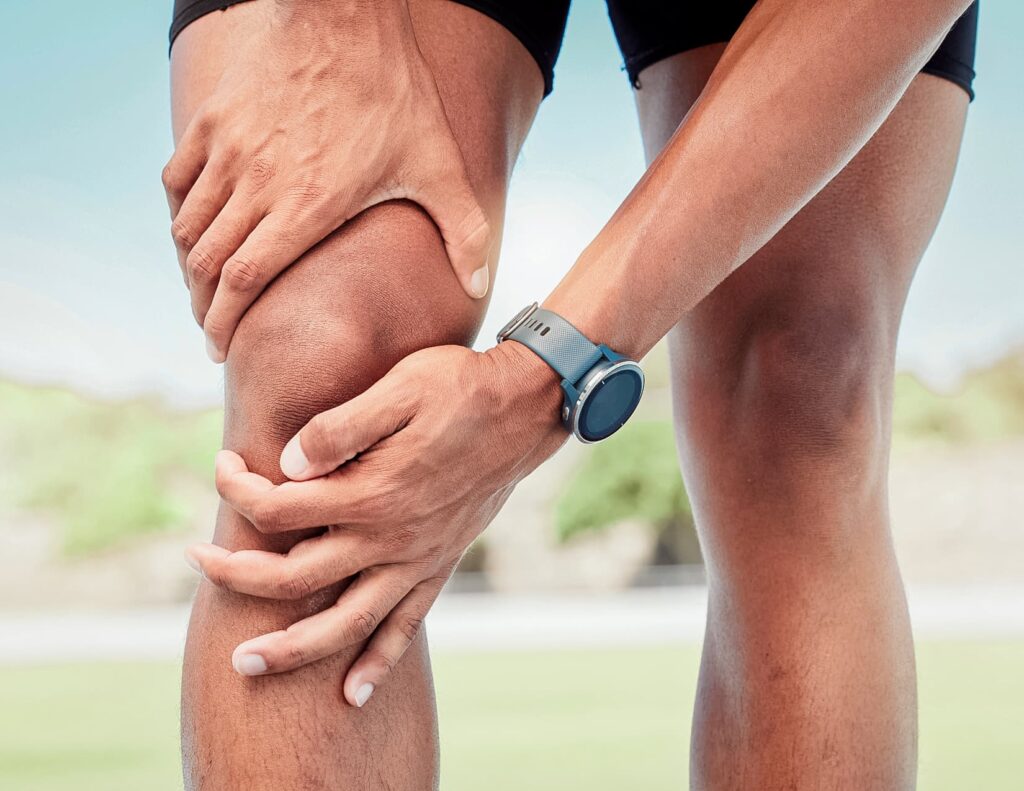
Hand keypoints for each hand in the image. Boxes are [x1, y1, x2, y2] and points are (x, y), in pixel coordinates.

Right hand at [163, 0, 492, 361]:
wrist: (345, 13)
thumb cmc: (394, 91)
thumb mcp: (439, 164)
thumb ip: (463, 229)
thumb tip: (479, 287)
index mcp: (305, 206)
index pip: (245, 281)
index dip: (227, 322)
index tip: (220, 349)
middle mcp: (257, 184)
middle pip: (207, 265)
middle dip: (205, 308)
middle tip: (213, 330)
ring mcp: (228, 150)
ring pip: (188, 227)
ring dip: (190, 267)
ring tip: (202, 290)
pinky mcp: (213, 120)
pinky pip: (176, 180)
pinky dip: (179, 213)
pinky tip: (193, 229)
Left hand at [186, 341, 564, 705]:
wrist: (526, 408)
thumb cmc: (457, 387)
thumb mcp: (398, 387)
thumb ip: (338, 429)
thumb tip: (283, 465)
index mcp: (370, 490)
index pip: (278, 507)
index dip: (237, 489)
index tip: (221, 464)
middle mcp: (389, 536)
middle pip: (295, 578)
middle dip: (236, 575)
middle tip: (198, 562)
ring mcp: (415, 558)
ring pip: (344, 623)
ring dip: (292, 649)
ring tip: (246, 664)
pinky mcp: (439, 565)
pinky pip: (405, 626)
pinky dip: (378, 662)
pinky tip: (353, 692)